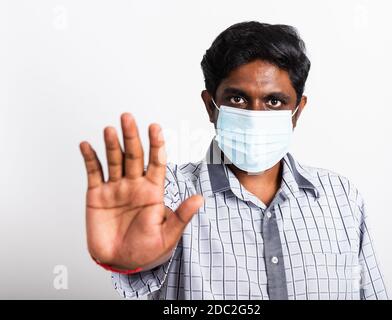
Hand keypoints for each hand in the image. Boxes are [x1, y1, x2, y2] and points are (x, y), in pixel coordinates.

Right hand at [79, 113, 202, 270]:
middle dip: (131, 137)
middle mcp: (135, 184)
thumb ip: (182, 216)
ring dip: (112, 145)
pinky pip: (94, 173)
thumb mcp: (168, 234)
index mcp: (153, 190)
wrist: (121, 262)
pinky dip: (89, 158)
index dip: (156, 144)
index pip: (156, 162)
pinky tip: (86, 145)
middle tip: (128, 118)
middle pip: (134, 156)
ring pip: (114, 160)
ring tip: (110, 129)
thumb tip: (201, 198)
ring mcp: (116, 188)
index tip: (155, 127)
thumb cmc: (147, 249)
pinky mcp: (97, 195)